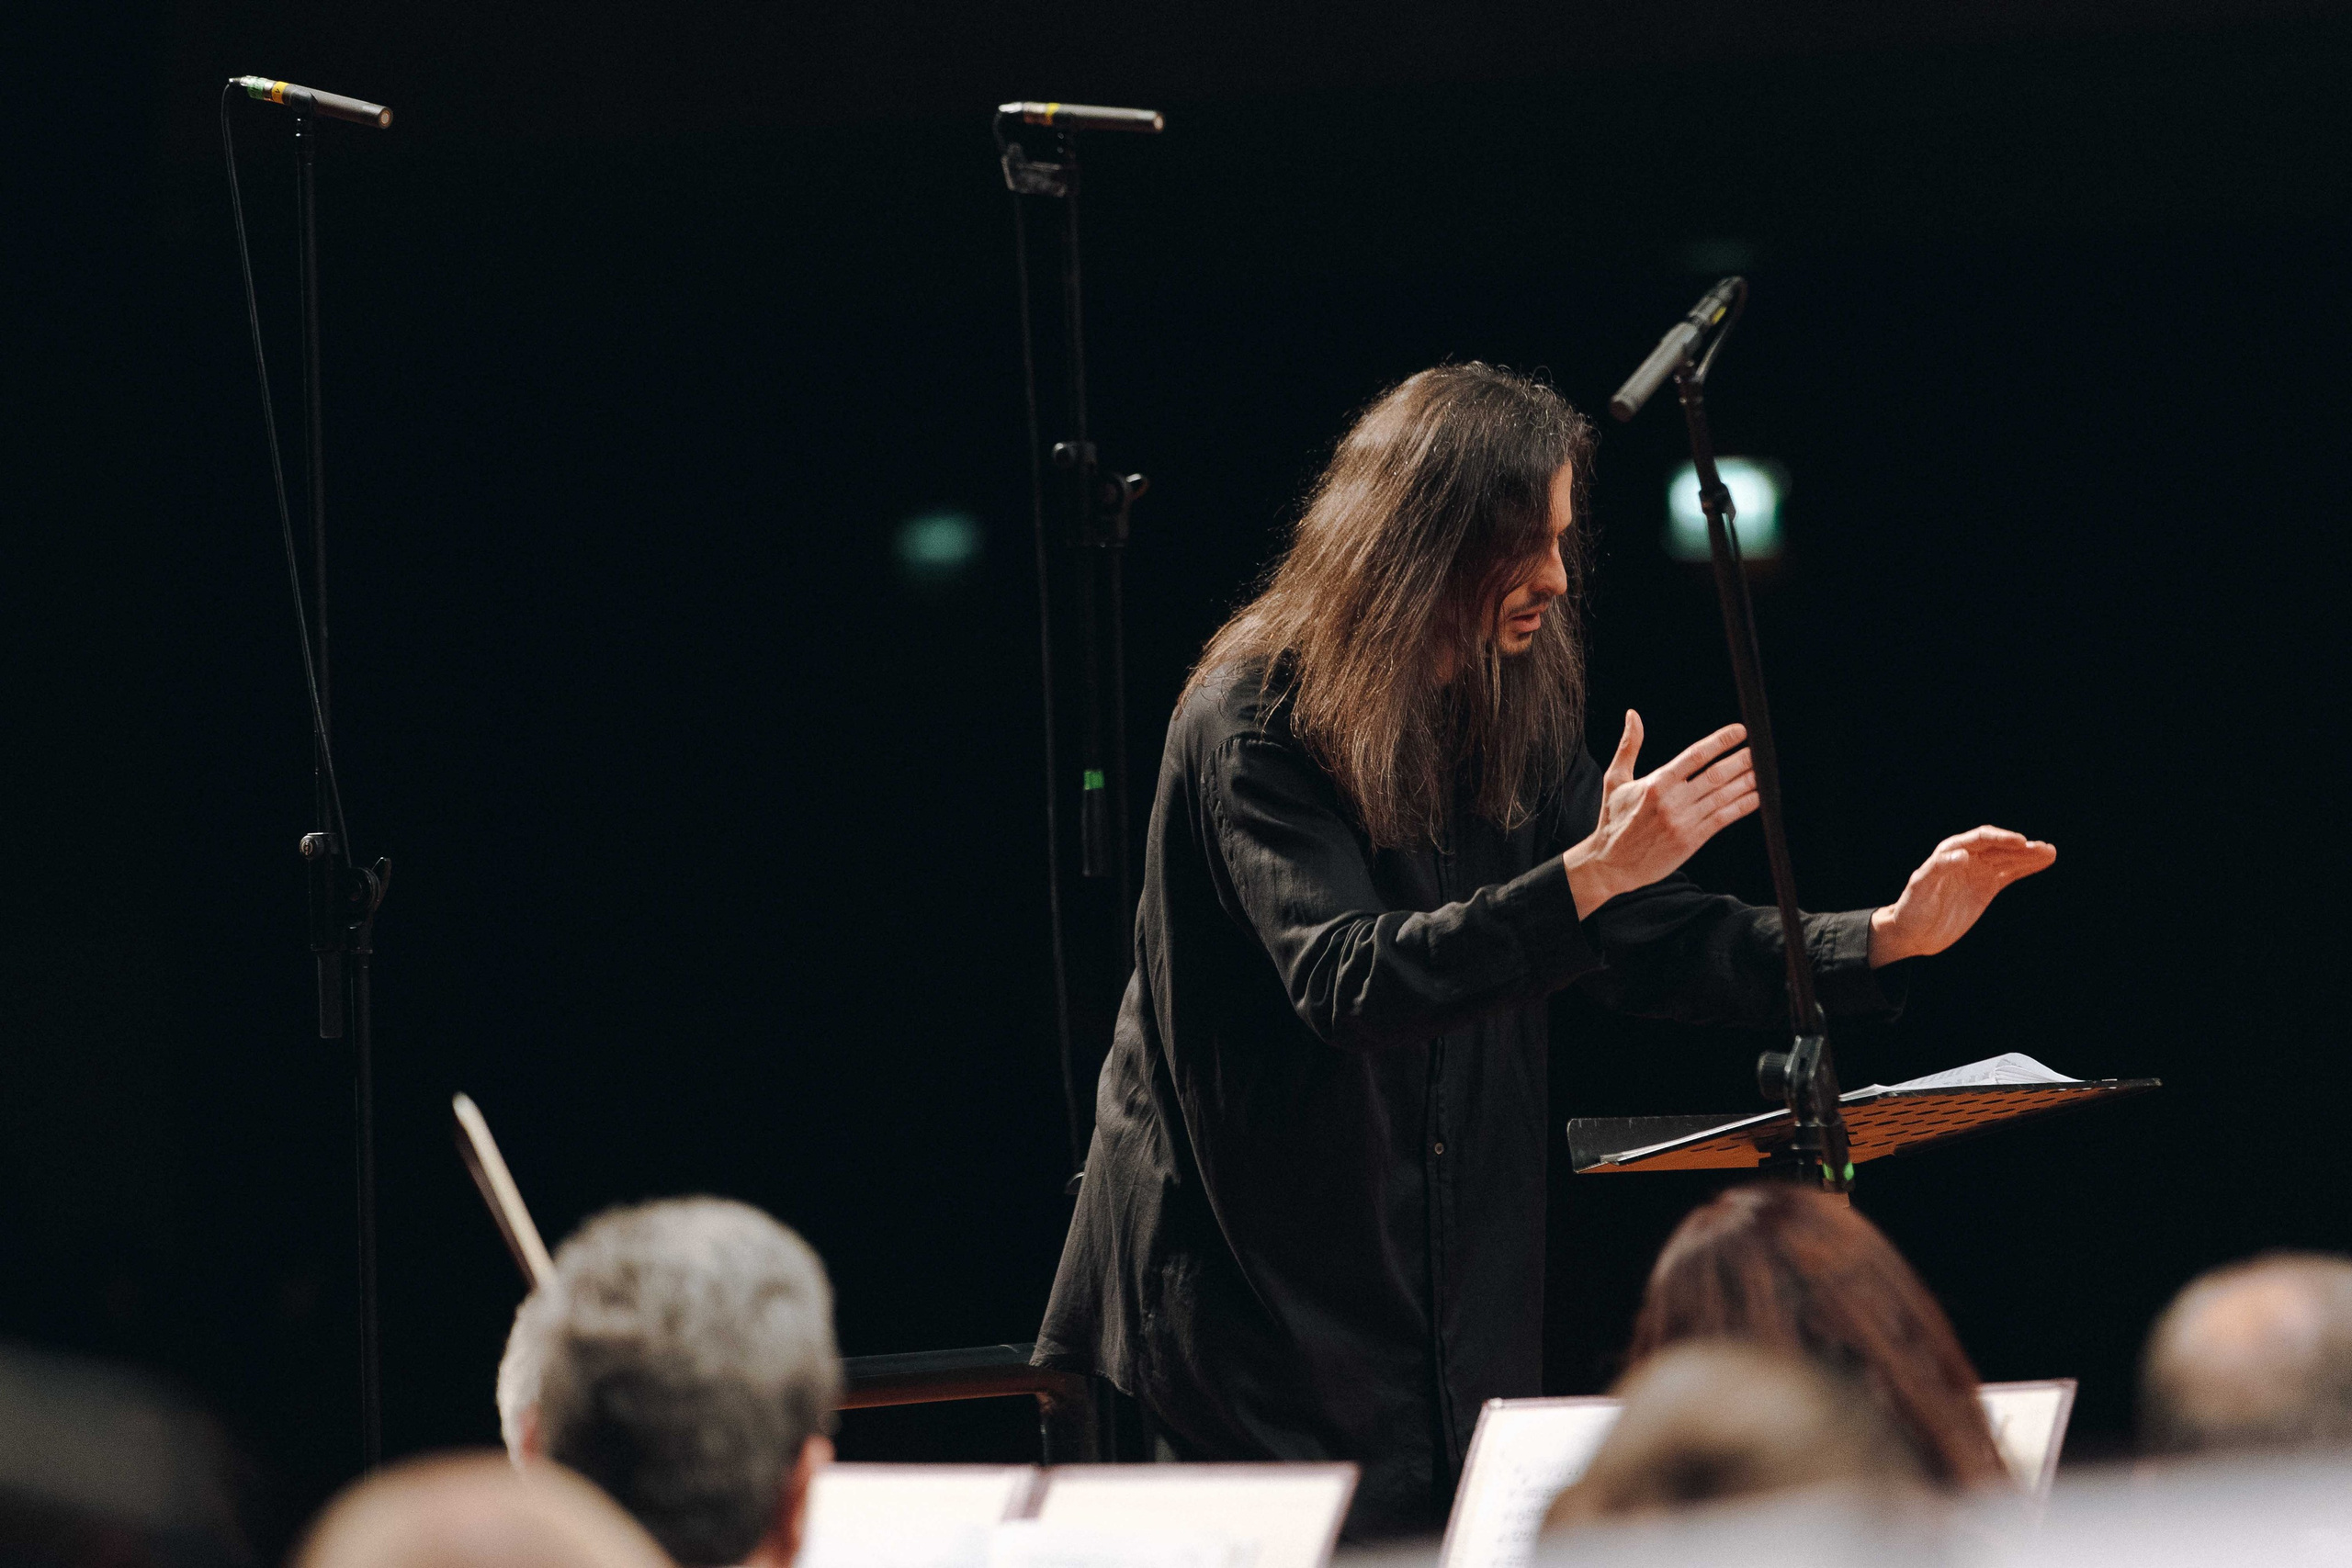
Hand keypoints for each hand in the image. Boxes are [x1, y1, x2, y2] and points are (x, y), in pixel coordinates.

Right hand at [1564, 710, 1757, 918]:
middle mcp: (1672, 801)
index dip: (1720, 742)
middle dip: (1741, 761)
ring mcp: (1683, 821)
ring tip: (1763, 771)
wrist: (1611, 865)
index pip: (1694, 756)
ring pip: (1722, 796)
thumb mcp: (1614, 780)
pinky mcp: (1691, 840)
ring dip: (1746, 782)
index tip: (1739, 731)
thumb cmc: (1613, 821)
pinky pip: (1722, 819)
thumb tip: (1633, 715)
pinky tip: (1756, 797)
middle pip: (1715, 775)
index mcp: (1656, 783)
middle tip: (1759, 750)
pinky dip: (1742, 807)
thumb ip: (1628, 747)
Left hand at [1867, 827, 2055, 966]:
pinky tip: (2042, 863)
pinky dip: (2026, 869)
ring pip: (2008, 860)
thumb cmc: (1911, 908)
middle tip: (2045, 849)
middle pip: (1999, 848)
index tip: (2021, 842)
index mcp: (1949, 852)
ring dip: (2029, 856)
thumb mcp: (1921, 888)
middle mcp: (1966, 858)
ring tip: (2050, 853)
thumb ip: (1939, 869)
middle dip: (2022, 848)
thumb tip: (1963, 855)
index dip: (2001, 839)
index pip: (1980, 840)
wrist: (1912, 933)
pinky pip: (2009, 874)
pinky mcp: (1985, 888)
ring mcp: (1978, 873)